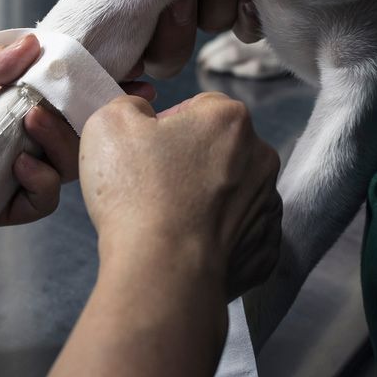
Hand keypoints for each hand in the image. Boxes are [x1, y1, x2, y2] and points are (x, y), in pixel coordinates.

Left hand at [0, 36, 78, 230]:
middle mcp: (11, 132)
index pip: (50, 89)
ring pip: (61, 164)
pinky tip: (20, 167)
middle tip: (45, 107)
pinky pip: (40, 202)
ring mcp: (8, 168)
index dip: (67, 82)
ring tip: (33, 129)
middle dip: (67, 116)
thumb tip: (34, 45)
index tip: (70, 73)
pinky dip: (42, 184)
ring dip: (59, 145)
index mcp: (1, 95)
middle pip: (65, 128)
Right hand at [79, 94, 281, 299]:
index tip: (143, 154)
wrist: (161, 272)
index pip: (197, 108)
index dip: (164, 127)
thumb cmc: (136, 194)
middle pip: (218, 151)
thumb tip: (140, 114)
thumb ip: (129, 105)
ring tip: (167, 222)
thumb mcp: (109, 123)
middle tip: (151, 188)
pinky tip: (186, 246)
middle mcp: (261, 158)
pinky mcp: (264, 251)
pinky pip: (239, 236)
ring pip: (231, 194)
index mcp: (230, 120)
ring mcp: (268, 208)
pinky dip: (215, 239)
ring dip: (204, 201)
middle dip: (189, 163)